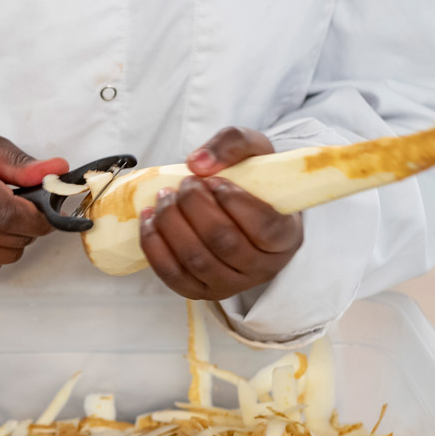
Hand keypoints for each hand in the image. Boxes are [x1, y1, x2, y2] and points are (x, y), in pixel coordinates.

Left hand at [139, 127, 302, 300]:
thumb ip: (233, 144)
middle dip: (195, 207)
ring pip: (196, 260)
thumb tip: (198, 162)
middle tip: (186, 183)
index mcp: (285, 237)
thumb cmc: (253, 182)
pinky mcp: (201, 291)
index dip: (235, 202)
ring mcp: (231, 284)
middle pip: (224, 243)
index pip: (264, 227)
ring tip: (164, 197)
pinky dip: (155, 246)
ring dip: (172, 223)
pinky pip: (173, 275)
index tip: (214, 180)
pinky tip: (149, 219)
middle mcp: (262, 267)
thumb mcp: (254, 151)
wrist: (240, 207)